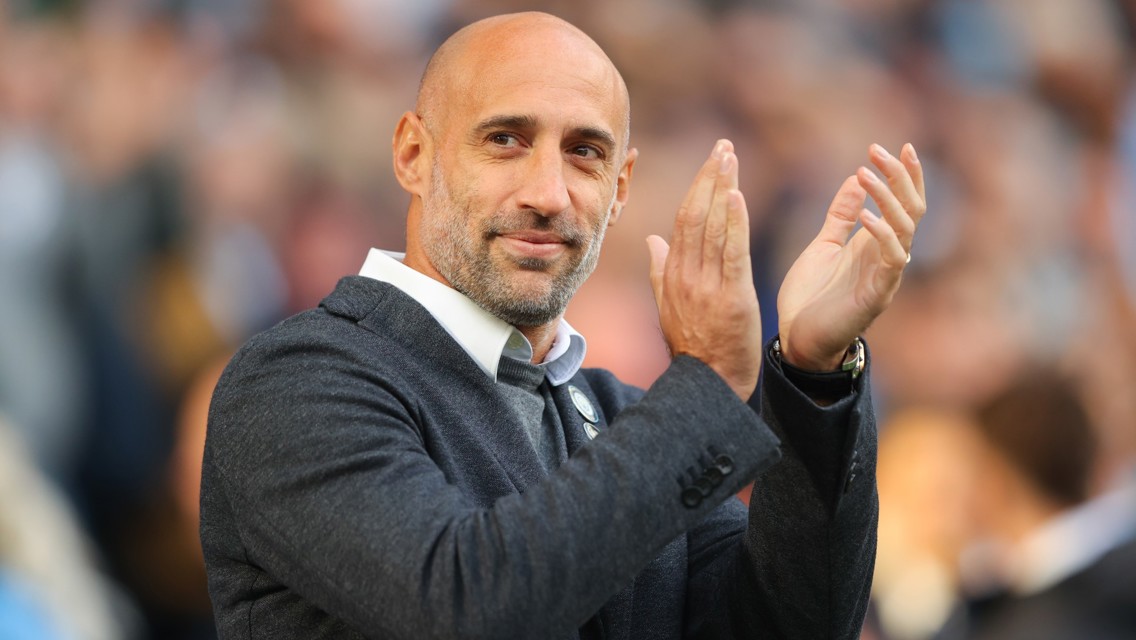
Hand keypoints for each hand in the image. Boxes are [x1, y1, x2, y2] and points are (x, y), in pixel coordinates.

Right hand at [647, 140, 761, 399]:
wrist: (709, 385)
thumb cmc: (693, 349)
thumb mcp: (668, 309)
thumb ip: (660, 272)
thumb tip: (653, 240)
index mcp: (672, 276)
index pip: (683, 221)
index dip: (697, 187)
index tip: (711, 161)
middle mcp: (686, 276)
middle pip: (695, 216)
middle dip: (709, 177)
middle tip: (723, 146)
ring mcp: (707, 286)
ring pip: (712, 228)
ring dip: (722, 189)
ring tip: (731, 158)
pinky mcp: (731, 298)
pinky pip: (731, 253)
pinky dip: (733, 223)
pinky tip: (736, 196)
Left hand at [777, 143, 925, 369]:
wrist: (797, 340)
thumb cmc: (810, 296)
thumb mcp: (824, 244)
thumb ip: (841, 215)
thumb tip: (856, 178)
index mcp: (876, 244)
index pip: (903, 203)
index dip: (905, 175)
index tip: (897, 146)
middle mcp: (887, 257)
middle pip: (911, 209)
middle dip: (899, 177)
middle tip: (878, 150)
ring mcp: (885, 275)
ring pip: (905, 229)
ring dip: (887, 198)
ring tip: (866, 173)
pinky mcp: (877, 295)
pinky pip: (891, 259)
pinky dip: (882, 235)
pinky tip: (867, 216)